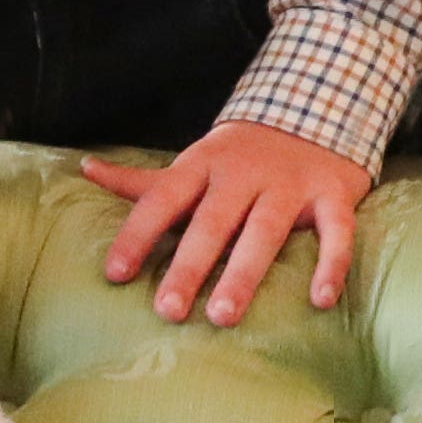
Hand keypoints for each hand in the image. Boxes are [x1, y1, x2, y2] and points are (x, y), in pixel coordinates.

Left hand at [86, 122, 366, 324]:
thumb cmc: (242, 154)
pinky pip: (336, 231)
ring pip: (265, 229)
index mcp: (203, 164)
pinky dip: (331, 263)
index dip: (137, 234)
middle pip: (213, 221)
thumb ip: (144, 181)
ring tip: (223, 316)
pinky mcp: (334, 192)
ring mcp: (291, 181)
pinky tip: (321, 301)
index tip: (116, 274)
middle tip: (168, 311)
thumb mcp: (194, 162)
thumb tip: (85, 169)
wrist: (318, 106)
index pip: (162, 199)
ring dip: (244, 273)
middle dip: (189, 266)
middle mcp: (245, 172)